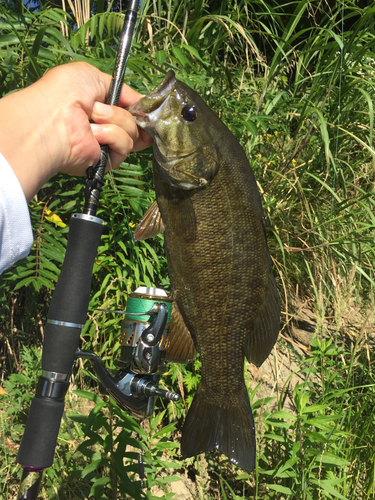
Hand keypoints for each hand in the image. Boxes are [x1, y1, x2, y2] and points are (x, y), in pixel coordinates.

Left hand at [0, 62, 151, 200]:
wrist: (54, 118)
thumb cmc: (66, 93)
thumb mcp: (94, 77)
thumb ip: (121, 88)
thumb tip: (141, 101)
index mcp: (102, 107)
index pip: (131, 110)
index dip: (140, 108)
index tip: (147, 107)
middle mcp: (105, 127)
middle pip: (137, 124)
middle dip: (131, 114)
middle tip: (114, 109)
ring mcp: (106, 144)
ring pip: (133, 133)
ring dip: (116, 121)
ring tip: (93, 118)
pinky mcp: (107, 160)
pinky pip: (125, 146)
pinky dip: (112, 136)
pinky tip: (94, 134)